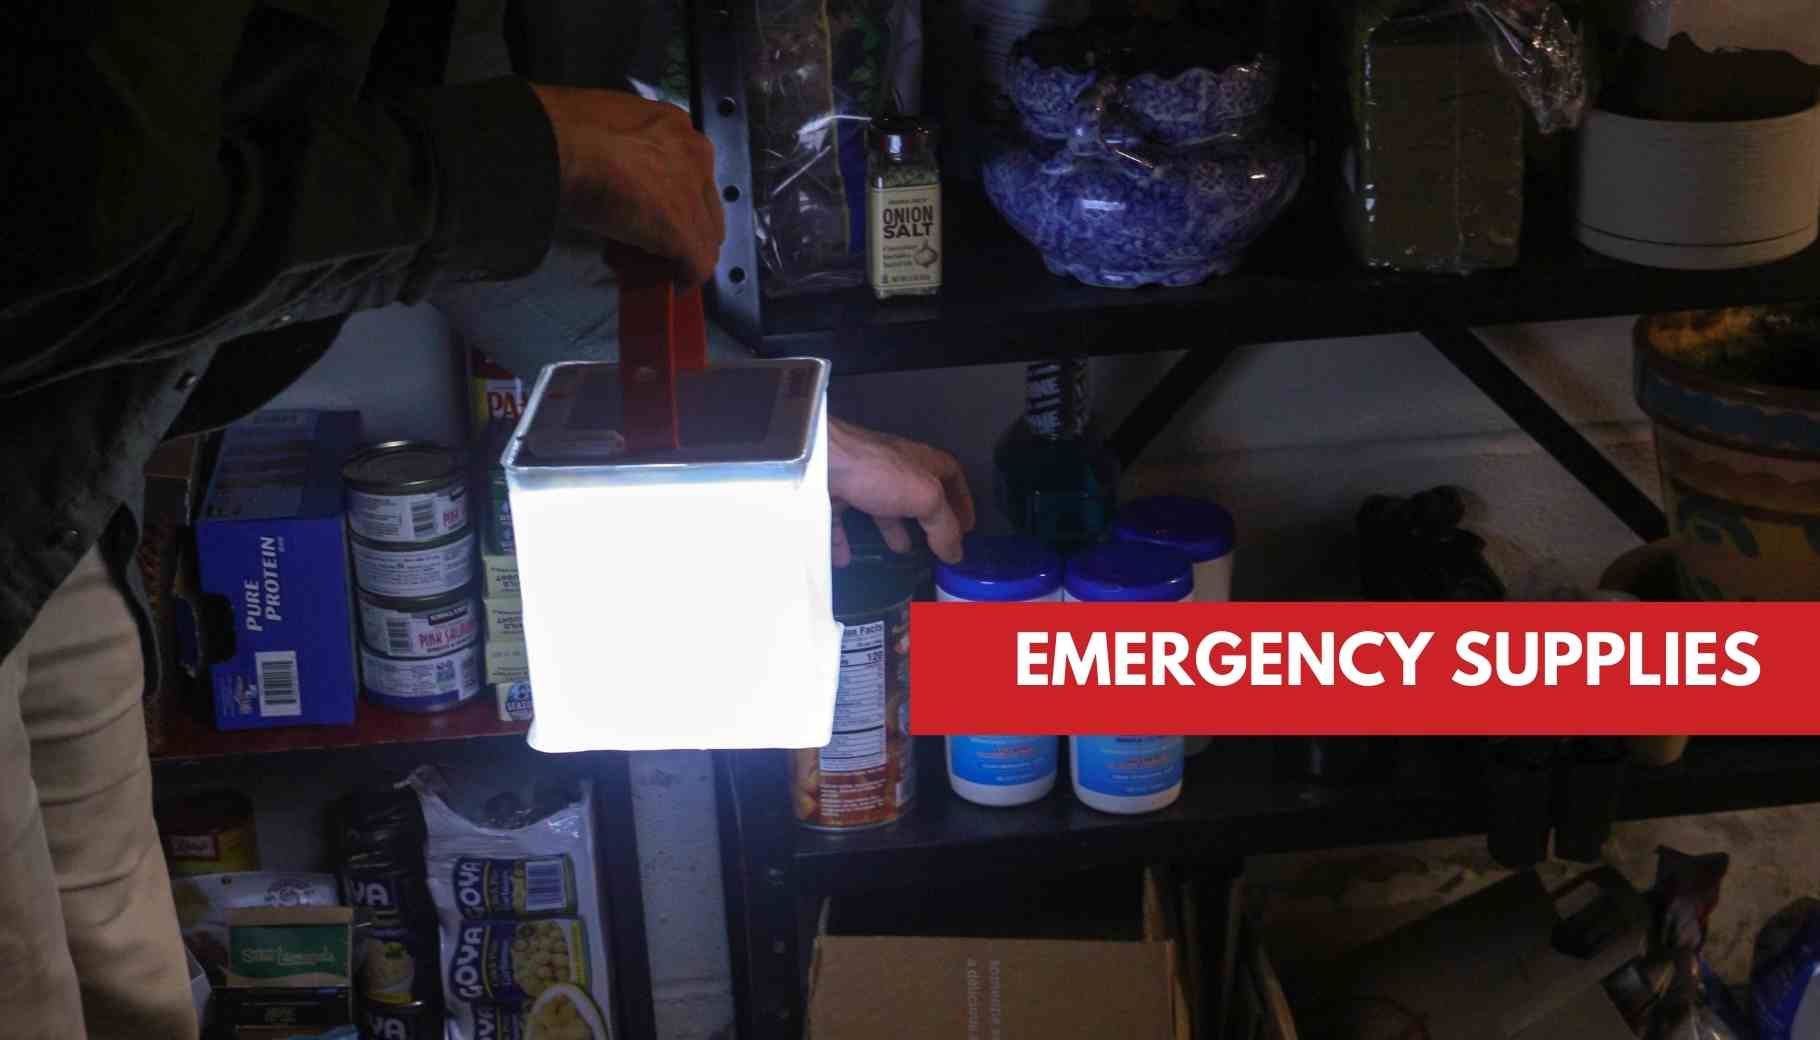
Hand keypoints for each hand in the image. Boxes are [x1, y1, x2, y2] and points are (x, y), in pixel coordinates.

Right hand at [529, 84, 723, 284]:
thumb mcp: (603, 125)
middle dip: (684, 223)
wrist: (557, 146)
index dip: (672, 194)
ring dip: (683, 251)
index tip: (651, 210)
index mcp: (673, 124)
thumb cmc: (562, 129)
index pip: (688, 169)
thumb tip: (611, 170)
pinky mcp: (684, 230)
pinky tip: (673, 285)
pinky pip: (698, 264)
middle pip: (705, 202)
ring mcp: (693, 193)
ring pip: (706, 234)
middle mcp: (695, 153)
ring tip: (657, 265)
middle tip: (654, 240)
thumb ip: (621, 146)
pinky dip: (686, 278)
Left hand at [827, 418, 975, 565]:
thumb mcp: (925, 498)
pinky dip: (845, 540)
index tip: (967, 525)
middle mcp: (892, 466)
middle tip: (933, 543)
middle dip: (925, 517)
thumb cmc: (880, 473)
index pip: (951, 474)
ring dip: (890, 528)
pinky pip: (841, 520)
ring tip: (898, 553)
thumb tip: (956, 553)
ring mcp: (860, 478)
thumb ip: (943, 526)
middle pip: (916, 492)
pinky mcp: (832, 491)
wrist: (821, 460)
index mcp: (920, 461)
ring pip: (879, 505)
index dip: (962, 499)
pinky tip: (846, 560)